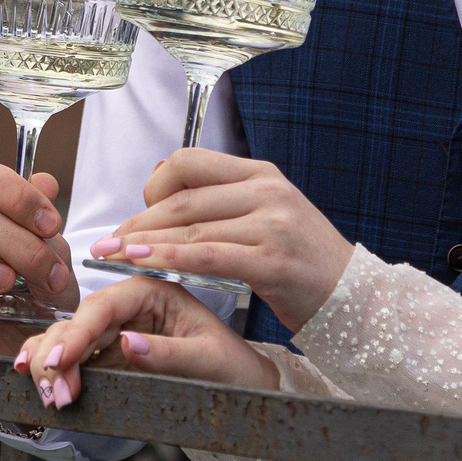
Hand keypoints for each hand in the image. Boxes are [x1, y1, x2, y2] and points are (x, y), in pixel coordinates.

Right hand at [17, 276, 280, 408]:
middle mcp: (131, 306)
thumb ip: (168, 353)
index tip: (62, 360)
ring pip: (68, 337)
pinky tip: (30, 373)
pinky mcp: (108, 353)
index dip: (79, 331)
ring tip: (51, 396)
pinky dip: (51, 364)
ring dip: (52, 365)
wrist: (242, 389)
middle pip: (79, 321)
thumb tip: (127, 343)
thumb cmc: (232, 368)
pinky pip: (71, 354)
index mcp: (156, 291)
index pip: (106, 304)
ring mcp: (116, 329)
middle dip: (60, 355)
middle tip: (57, 393)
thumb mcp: (209, 360)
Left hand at [94, 150, 355, 329]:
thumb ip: (225, 202)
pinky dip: (169, 257)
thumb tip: (165, 185)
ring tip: (111, 254)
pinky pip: (208, 255)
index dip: (154, 186)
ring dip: (144, 241)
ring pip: (191, 225)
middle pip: (184, 196)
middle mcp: (268, 190)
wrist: (354, 299)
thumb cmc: (303, 264)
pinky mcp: (272, 260)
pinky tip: (142, 262)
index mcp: (263, 174)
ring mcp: (273, 223)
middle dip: (138, 220)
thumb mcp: (269, 218)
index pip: (191, 161)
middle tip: (107, 242)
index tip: (136, 214)